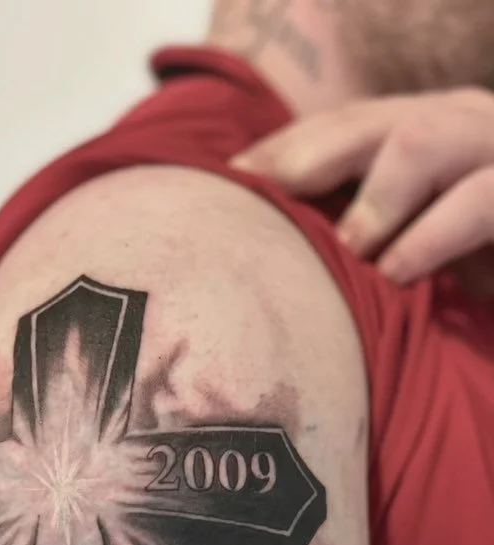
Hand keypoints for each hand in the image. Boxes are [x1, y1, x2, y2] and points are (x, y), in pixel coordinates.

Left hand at [232, 89, 493, 295]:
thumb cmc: (482, 269)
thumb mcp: (416, 242)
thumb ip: (367, 230)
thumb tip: (278, 246)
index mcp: (430, 128)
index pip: (346, 125)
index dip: (286, 147)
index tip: (229, 180)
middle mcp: (465, 124)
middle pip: (373, 122)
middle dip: (310, 154)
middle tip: (259, 195)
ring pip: (425, 142)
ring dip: (375, 195)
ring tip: (347, 247)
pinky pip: (480, 200)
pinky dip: (432, 236)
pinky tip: (397, 270)